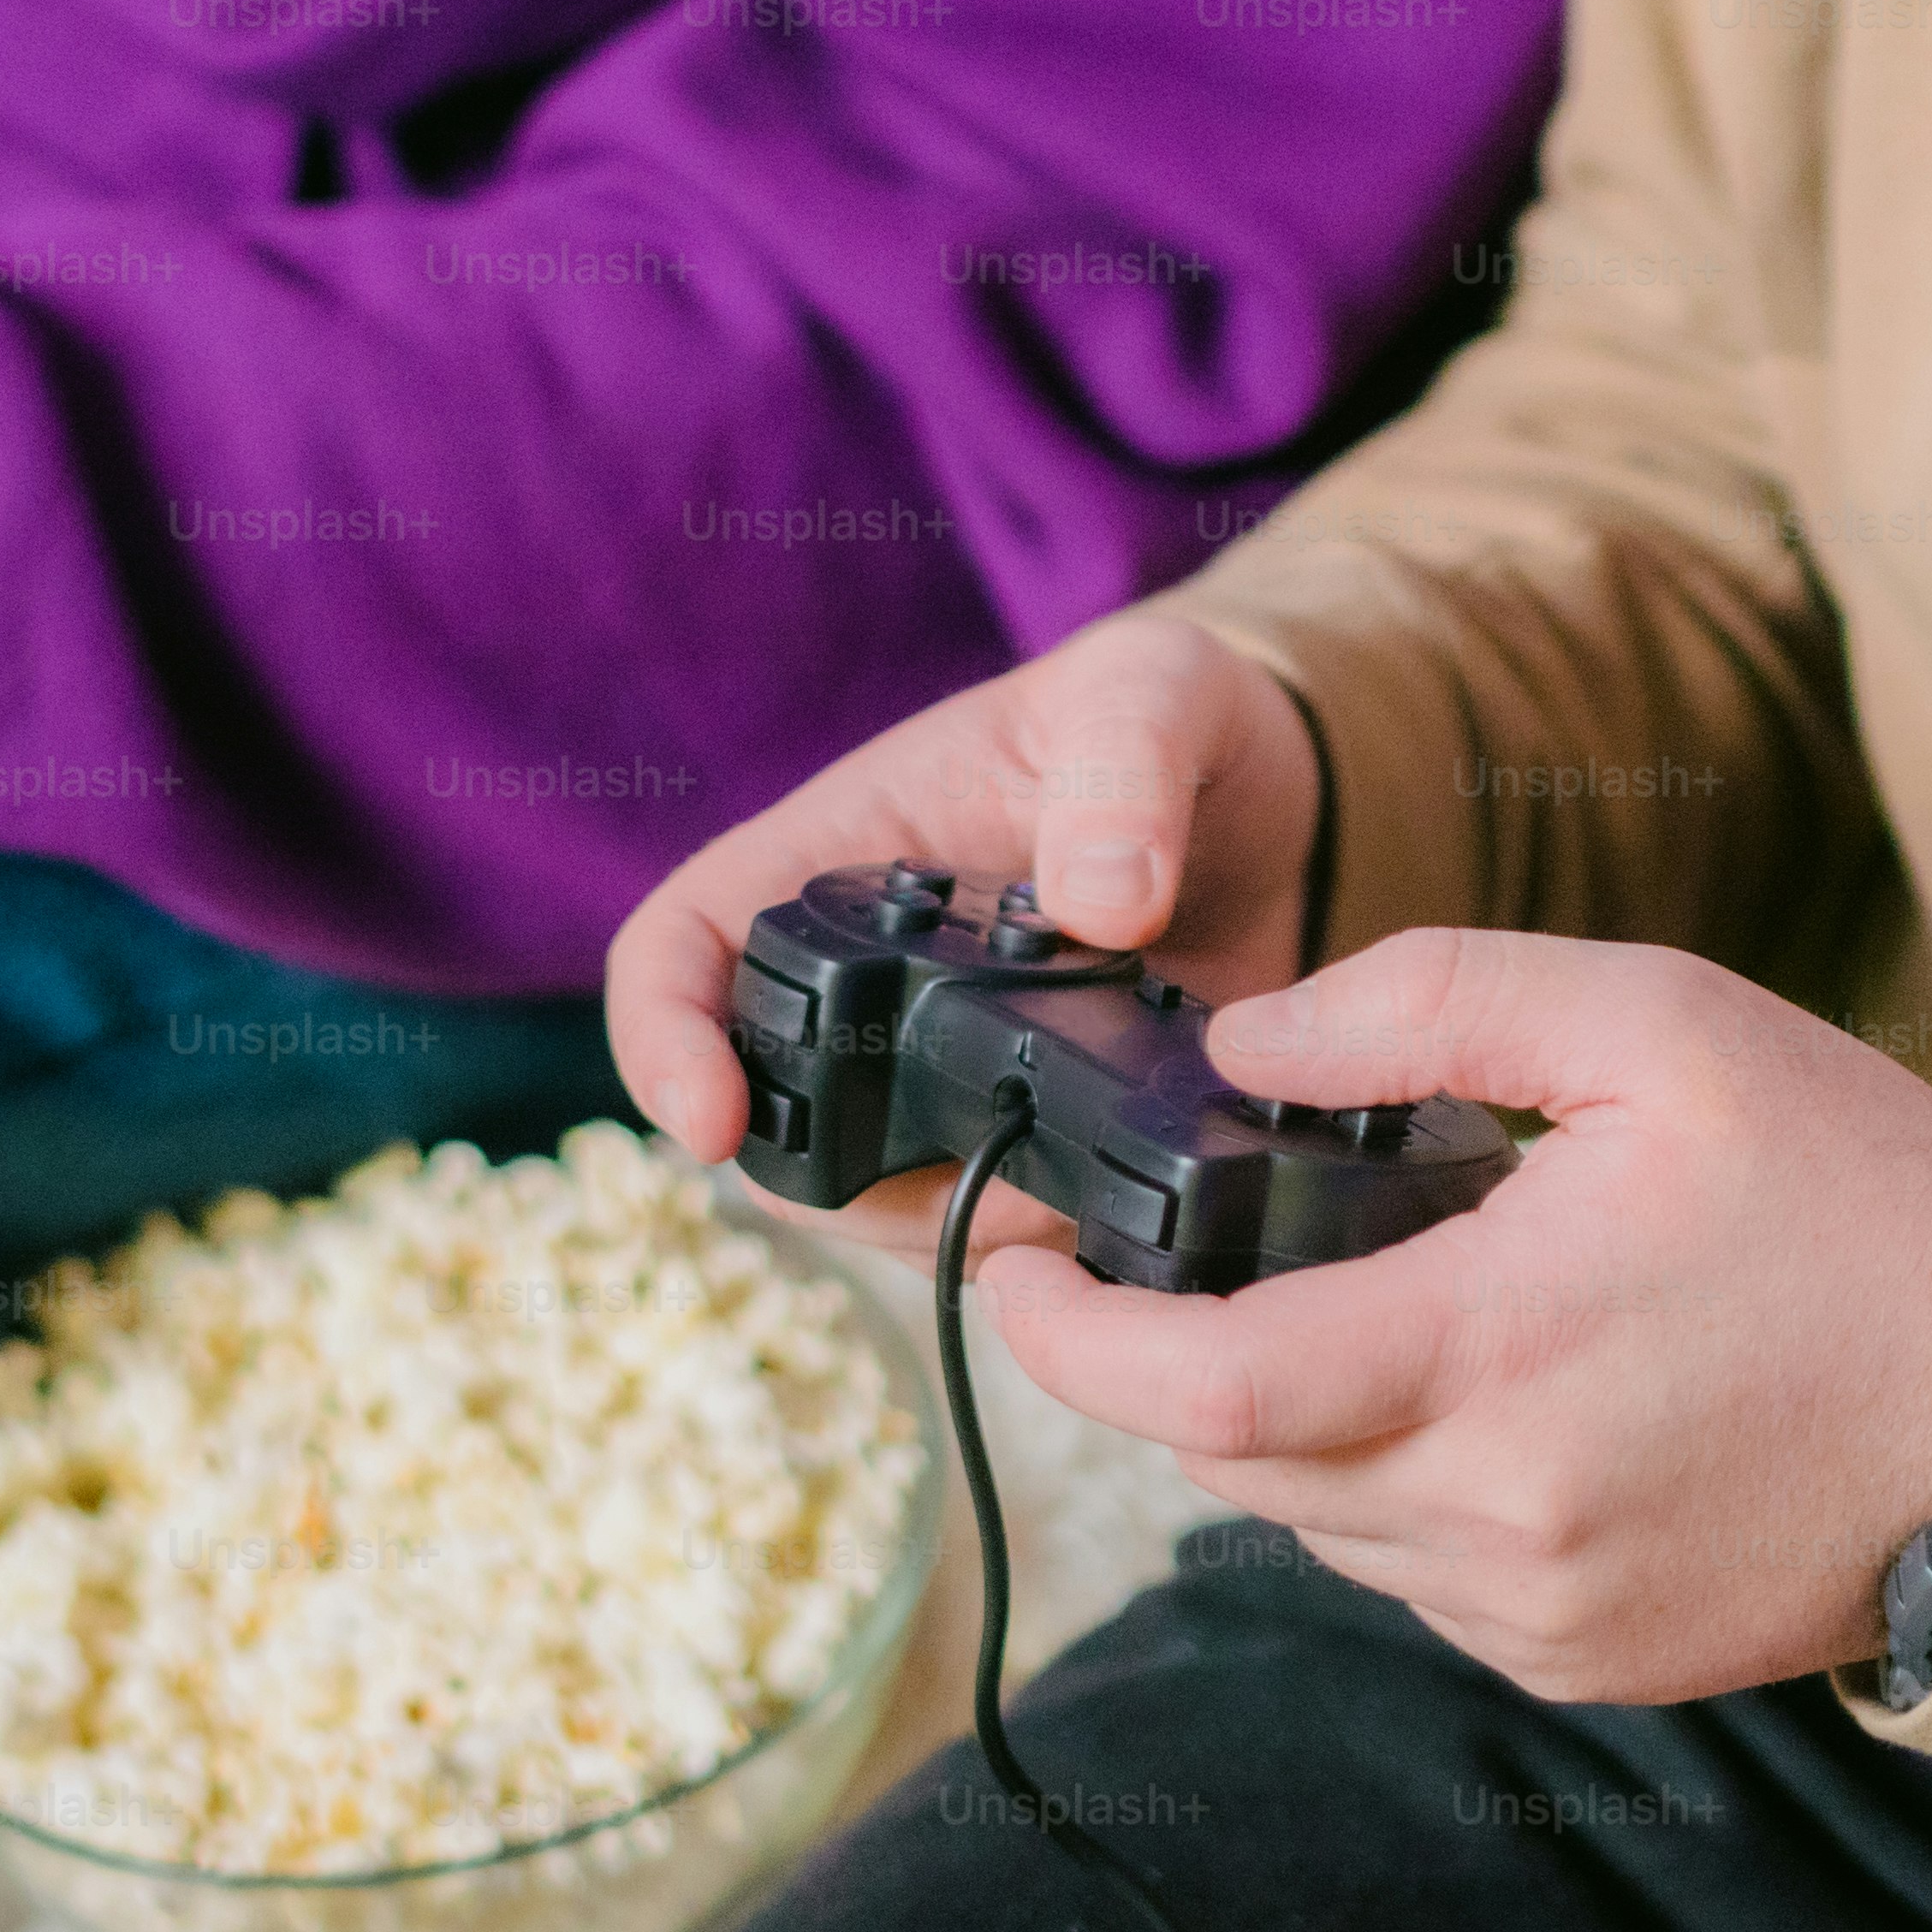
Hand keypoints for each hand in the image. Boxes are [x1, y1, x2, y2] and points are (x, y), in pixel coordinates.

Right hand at [605, 614, 1323, 1255]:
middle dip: (846, 1187)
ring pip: (872, 1204)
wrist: (1268, 803)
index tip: (709, 1122)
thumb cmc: (1166, 715)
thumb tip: (1105, 905)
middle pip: (767, 1125)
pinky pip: (986, 1229)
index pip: (680, 951)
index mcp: (834, 859)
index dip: (662, 1040)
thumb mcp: (1149, 693)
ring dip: (961, 1223)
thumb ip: (1124, 771)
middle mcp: (861, 986)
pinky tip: (1121, 1195)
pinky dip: (1043, 1238)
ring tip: (1082, 1180)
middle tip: (984, 1178)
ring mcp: (932, 1074)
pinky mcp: (1021, 1136)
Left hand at [978, 930, 1931, 1703]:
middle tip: (1186, 1248)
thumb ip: (1429, 1005)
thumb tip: (1243, 1040)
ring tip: (1384, 1301)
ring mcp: (1532, 1610)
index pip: (1197, 1386)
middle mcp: (1494, 1513)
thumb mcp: (1661, 1027)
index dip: (1065, 1335)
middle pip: (1226, 1453)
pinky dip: (1396, 1485)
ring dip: (1294, 1417)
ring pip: (1308, 1517)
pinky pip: (1405, 1574)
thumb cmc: (1871, 1205)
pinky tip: (1494, 1397)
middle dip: (1172, 1354)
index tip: (1004, 1264)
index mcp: (1496, 1353)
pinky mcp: (1573, 1662)